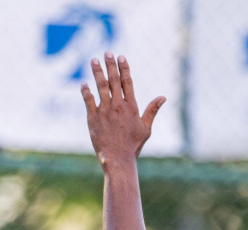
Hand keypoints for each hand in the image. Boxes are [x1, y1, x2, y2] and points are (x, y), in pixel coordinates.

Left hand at [82, 53, 165, 167]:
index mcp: (131, 107)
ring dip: (97, 72)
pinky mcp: (93, 118)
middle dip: (111, 65)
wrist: (118, 159)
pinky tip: (83, 83)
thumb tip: (163, 97)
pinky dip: (86, 91)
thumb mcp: (146, 128)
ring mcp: (105, 111)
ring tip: (94, 60)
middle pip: (114, 81)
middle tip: (108, 52)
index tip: (121, 57)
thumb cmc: (133, 145)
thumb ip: (152, 110)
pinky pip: (88, 101)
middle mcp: (118, 106)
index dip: (124, 68)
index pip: (128, 82)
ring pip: (100, 87)